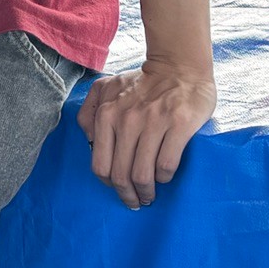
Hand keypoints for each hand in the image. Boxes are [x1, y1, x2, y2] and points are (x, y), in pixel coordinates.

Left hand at [77, 59, 214, 209]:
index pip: (100, 165)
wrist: (179, 66)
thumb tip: (88, 140)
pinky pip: (166, 164)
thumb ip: (89, 111)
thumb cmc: (142, 83)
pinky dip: (164, 177)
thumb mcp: (106, 88)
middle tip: (136, 201)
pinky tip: (165, 176)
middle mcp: (126, 119)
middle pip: (121, 174)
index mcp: (106, 114)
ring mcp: (153, 122)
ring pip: (143, 174)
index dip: (109, 184)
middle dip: (127, 195)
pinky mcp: (178, 125)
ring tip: (150, 195)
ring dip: (146, 192)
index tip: (118, 190)